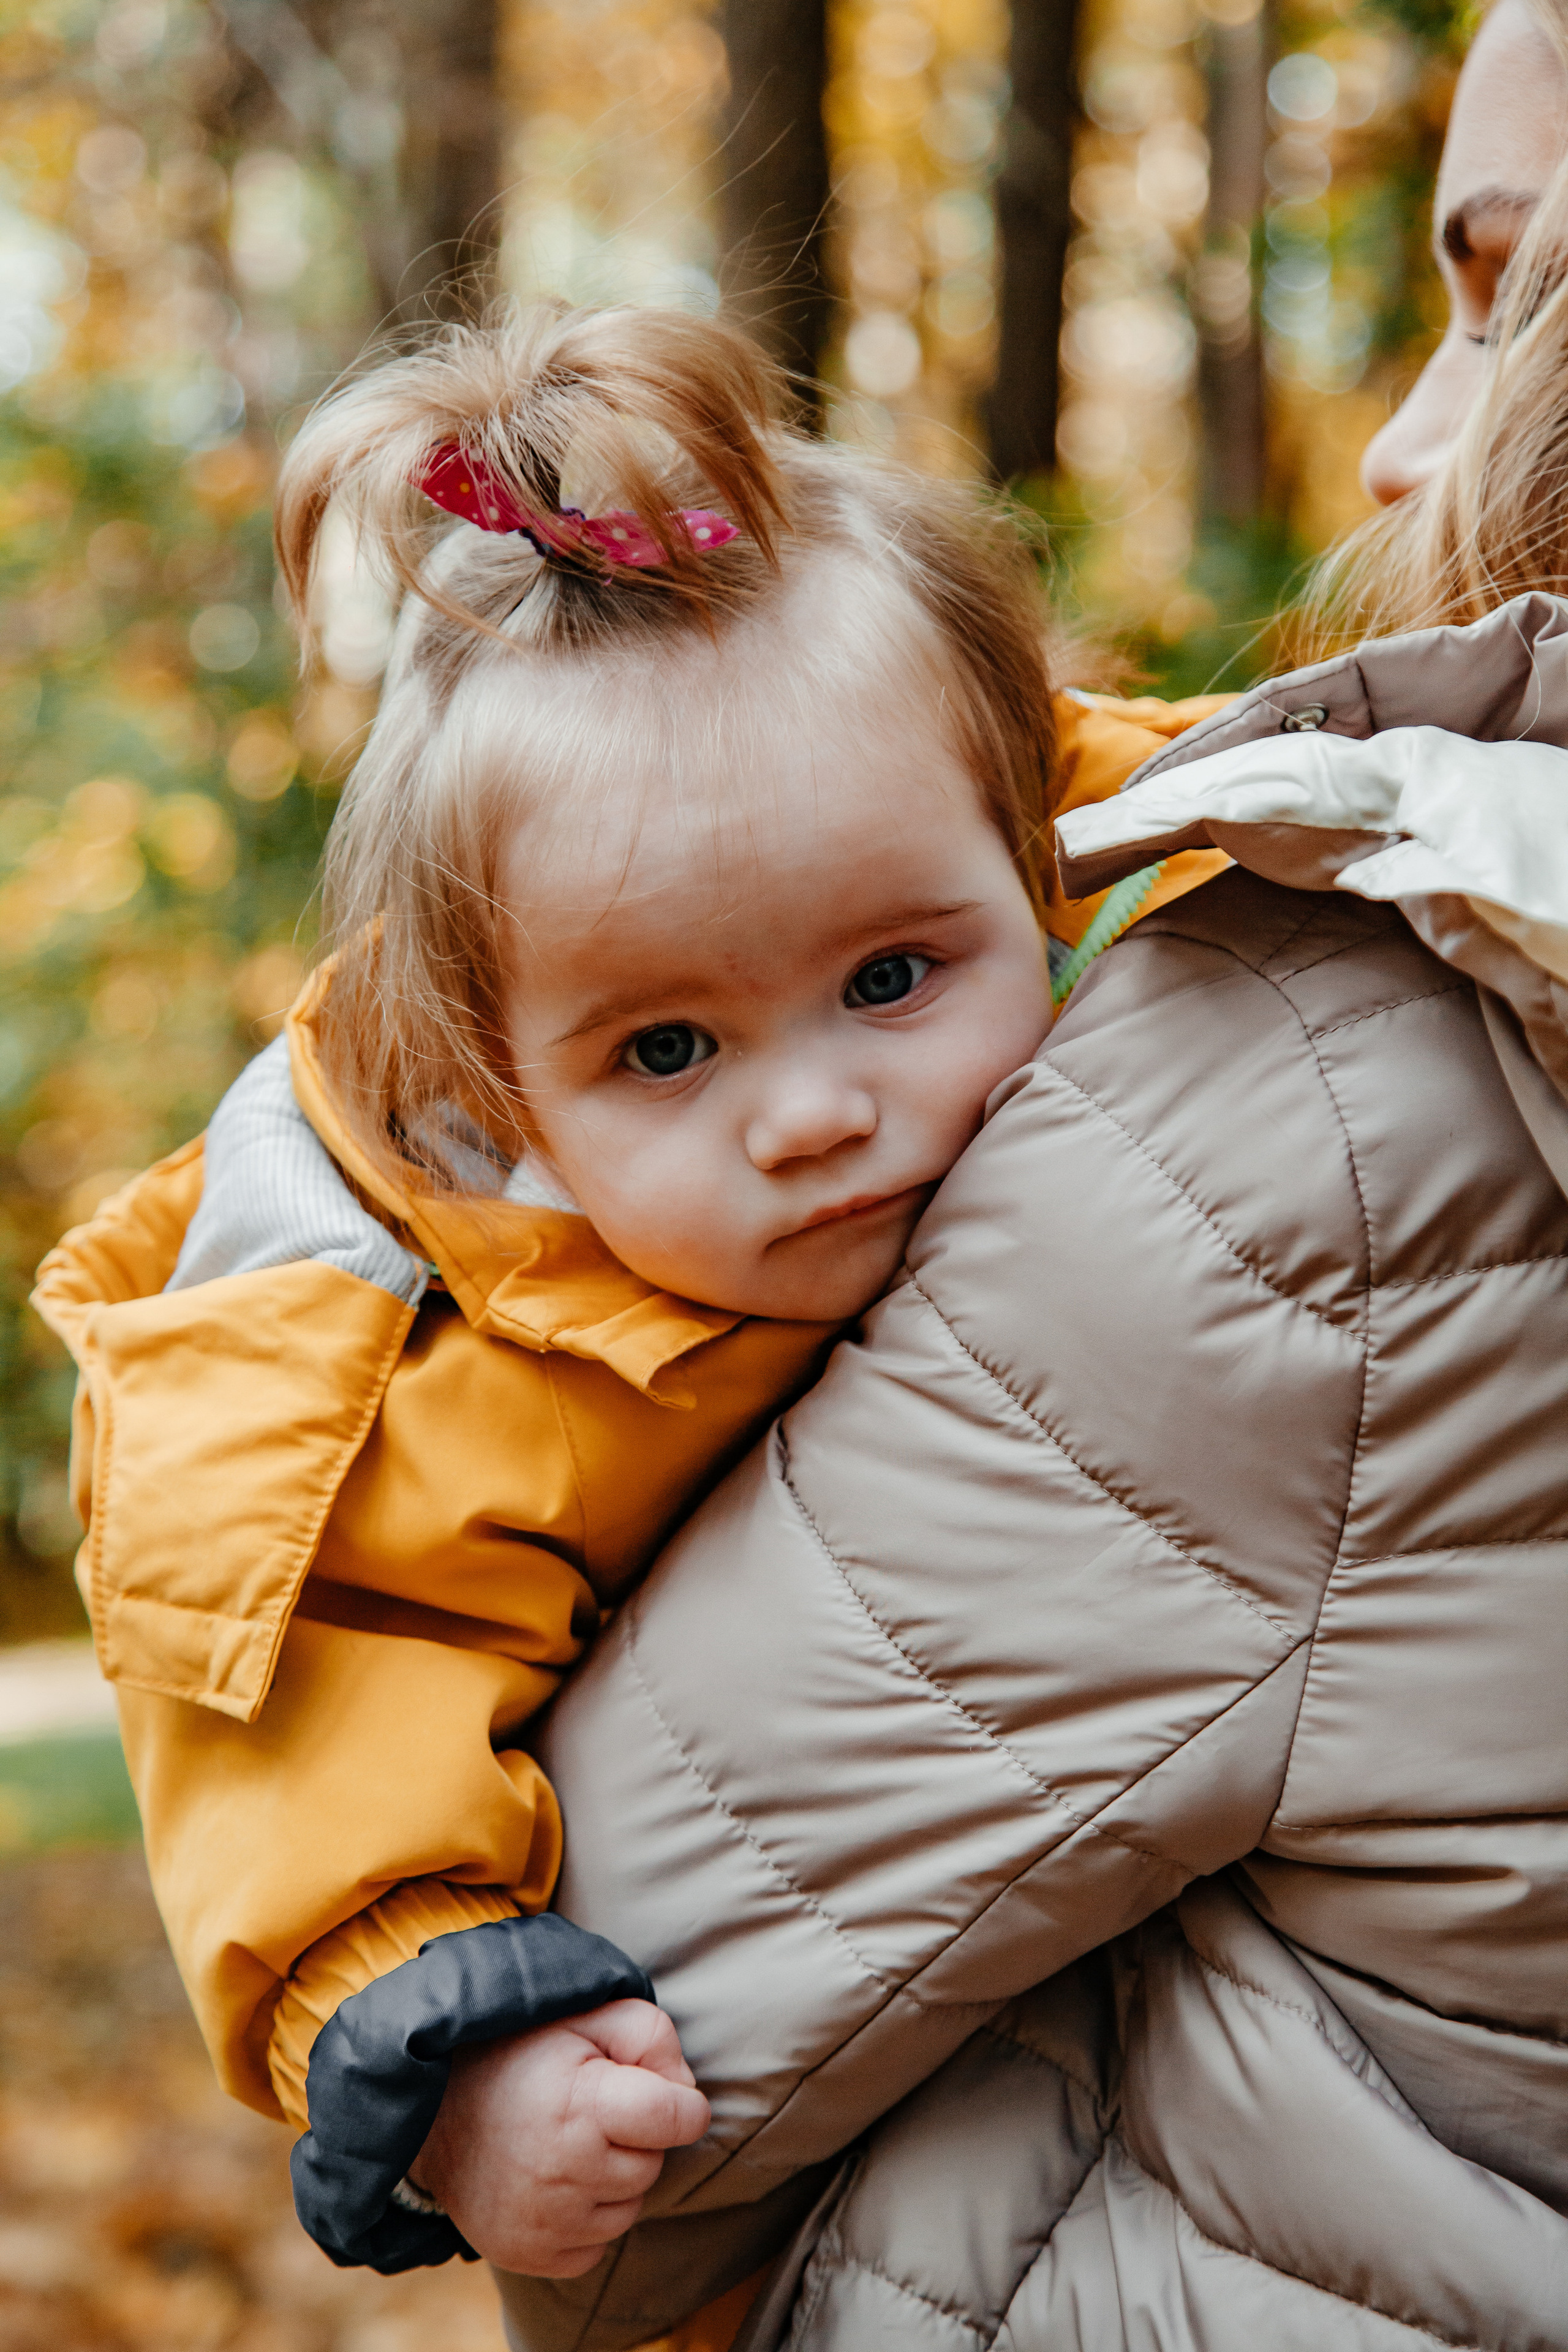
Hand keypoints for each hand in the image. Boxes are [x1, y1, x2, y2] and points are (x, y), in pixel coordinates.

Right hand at [406, 2000, 709, 2275]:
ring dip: (613, 2181)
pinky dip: (586, 2221)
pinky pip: (595, 2248)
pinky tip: (555, 2184)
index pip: (678, 2120)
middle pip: (652, 2166)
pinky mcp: (530, 2254)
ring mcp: (545, 2222)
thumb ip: (651, 2036)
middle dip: (637, 2139)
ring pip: (628, 2211)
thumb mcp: (586, 2017)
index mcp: (583, 2106)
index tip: (662, 2095)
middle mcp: (565, 2172)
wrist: (434, 2112)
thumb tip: (685, 2092)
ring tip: (570, 2145)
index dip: (682, 2103)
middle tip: (594, 2113)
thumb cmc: (520, 2056)